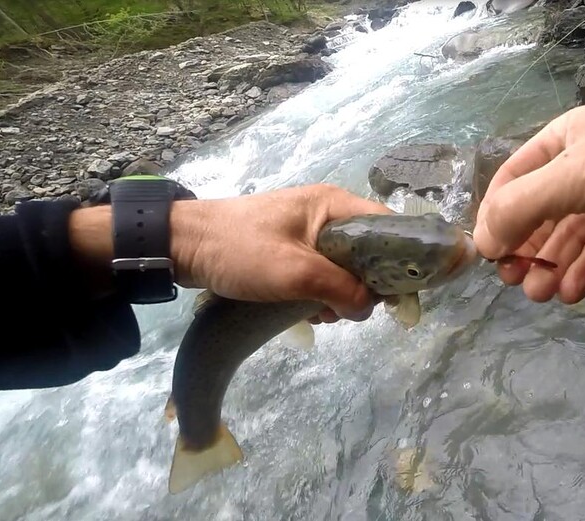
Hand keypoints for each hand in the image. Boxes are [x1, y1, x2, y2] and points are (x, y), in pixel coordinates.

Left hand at [69, 184, 391, 322]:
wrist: (180, 246)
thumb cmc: (240, 250)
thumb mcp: (295, 272)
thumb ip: (341, 289)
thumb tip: (371, 308)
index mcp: (335, 205)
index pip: (390, 226)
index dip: (404, 257)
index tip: (404, 293)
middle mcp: (328, 215)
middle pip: (371, 253)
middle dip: (366, 286)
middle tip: (349, 309)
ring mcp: (308, 234)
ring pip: (346, 269)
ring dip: (340, 296)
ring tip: (320, 314)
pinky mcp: (291, 252)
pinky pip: (322, 276)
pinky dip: (320, 296)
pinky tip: (306, 313)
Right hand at [472, 104, 584, 303]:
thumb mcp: (580, 177)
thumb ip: (525, 206)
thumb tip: (483, 242)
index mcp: (569, 136)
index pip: (515, 176)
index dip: (496, 213)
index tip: (486, 254)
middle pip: (541, 208)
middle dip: (525, 245)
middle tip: (514, 281)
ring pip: (571, 233)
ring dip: (553, 263)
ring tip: (540, 295)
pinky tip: (573, 292)